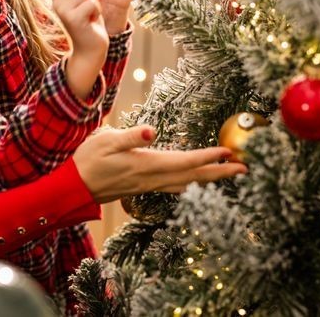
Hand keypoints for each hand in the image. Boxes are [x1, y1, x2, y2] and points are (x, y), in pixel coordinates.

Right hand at [46, 0, 108, 99]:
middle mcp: (57, 2)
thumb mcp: (85, 3)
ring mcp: (63, 11)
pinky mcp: (73, 19)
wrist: (91, 50)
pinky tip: (93, 21)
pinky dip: (98, 10)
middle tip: (94, 5)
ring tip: (93, 14)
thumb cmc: (90, 25)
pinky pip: (92, 2)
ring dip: (98, 1)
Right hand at [73, 125, 247, 203]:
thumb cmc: (88, 160)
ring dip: (210, 179)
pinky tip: (198, 180)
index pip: (184, 161)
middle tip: (244, 168)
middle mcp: (152, 178)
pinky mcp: (145, 187)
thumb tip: (151, 131)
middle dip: (220, 172)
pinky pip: (176, 186)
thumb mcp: (105, 141)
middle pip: (193, 176)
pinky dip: (194, 182)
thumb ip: (130, 135)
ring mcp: (150, 185)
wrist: (74, 188)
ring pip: (187, 183)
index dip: (208, 157)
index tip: (229, 152)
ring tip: (229, 173)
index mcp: (146, 164)